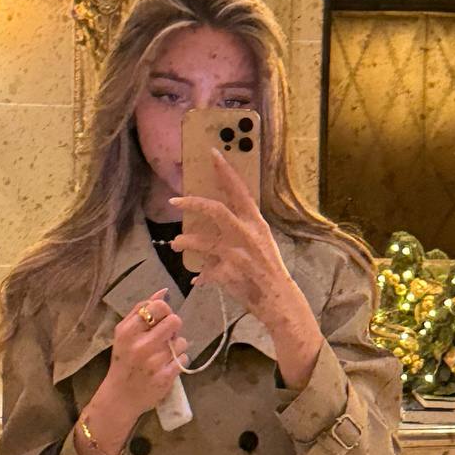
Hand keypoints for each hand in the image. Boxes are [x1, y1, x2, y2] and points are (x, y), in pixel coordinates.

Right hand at [101, 286, 188, 420]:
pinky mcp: (165, 377)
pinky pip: (184, 358)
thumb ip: (141, 310)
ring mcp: (154, 362)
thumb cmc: (123, 362)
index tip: (161, 320)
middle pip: (175, 321)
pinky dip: (178, 361)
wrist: (120, 397)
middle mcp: (141, 345)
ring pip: (182, 342)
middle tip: (165, 337)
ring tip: (163, 354)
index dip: (165, 311)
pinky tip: (166, 366)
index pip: (159, 307)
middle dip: (174, 328)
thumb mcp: (123, 334)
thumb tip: (164, 291)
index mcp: (128, 331)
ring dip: (176, 346)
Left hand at [168, 149, 301, 327]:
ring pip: (203, 241)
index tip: (213, 154)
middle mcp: (247, 234)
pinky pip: (207, 272)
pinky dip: (201, 277)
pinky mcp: (230, 272)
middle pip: (215, 210)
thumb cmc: (269, 272)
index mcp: (256, 223)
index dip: (226, 172)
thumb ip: (240, 233)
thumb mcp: (260, 245)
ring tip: (176, 244)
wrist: (279, 299)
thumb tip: (218, 228)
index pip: (240, 192)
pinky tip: (197, 280)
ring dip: (187, 241)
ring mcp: (238, 253)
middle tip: (175, 201)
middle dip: (193, 204)